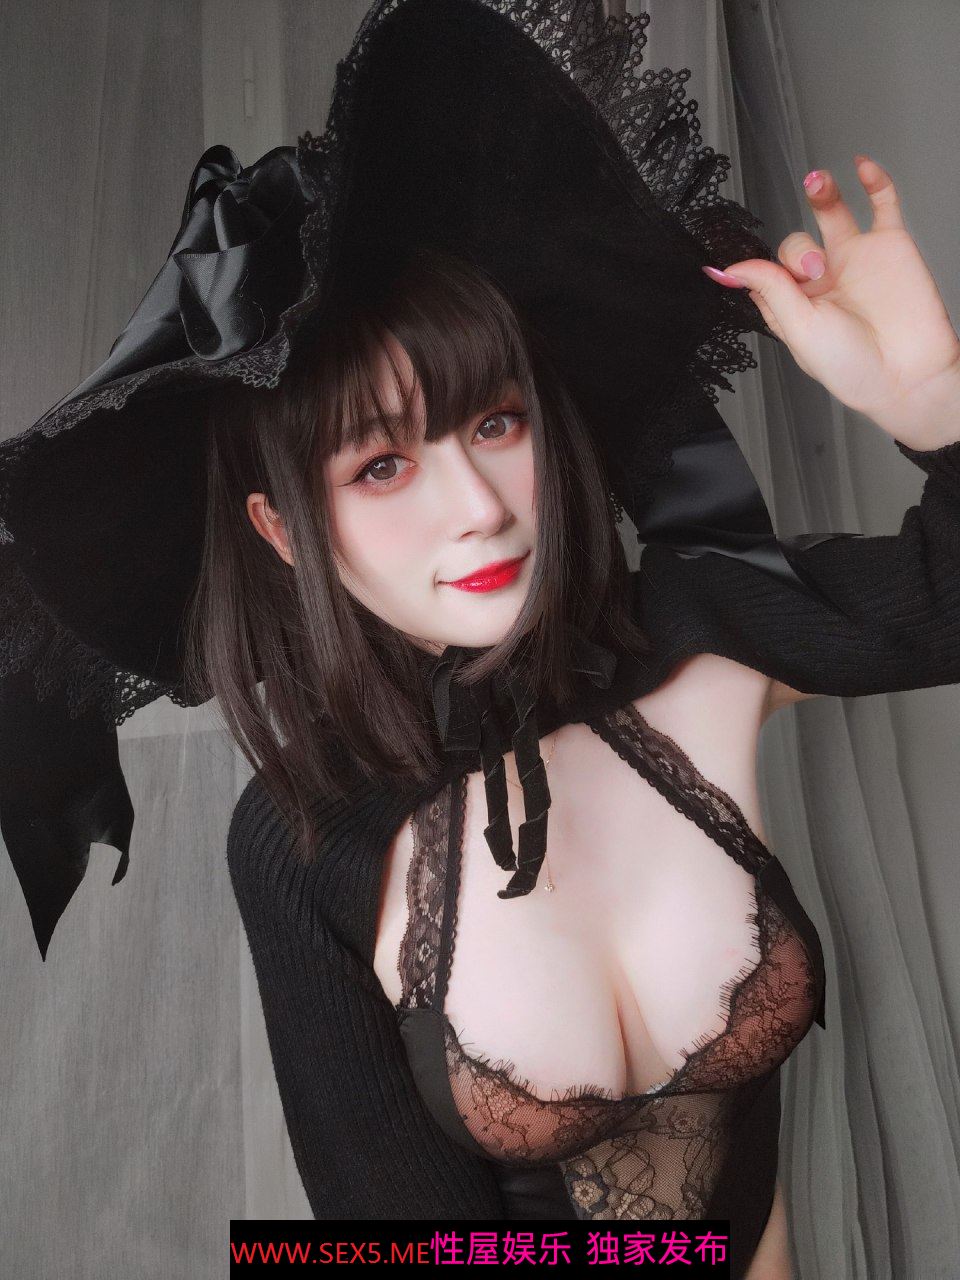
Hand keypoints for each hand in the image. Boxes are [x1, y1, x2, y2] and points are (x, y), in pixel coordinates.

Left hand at [703, 156, 959, 449]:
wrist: (908, 374)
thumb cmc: (853, 367)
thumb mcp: (799, 328)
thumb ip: (770, 290)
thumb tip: (731, 269)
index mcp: (795, 306)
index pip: (764, 273)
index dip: (751, 266)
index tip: (727, 263)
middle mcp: (823, 281)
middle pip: (793, 244)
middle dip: (798, 252)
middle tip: (815, 272)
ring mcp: (856, 259)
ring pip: (831, 213)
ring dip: (820, 194)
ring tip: (816, 184)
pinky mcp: (890, 246)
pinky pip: (881, 204)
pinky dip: (873, 181)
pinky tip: (860, 167)